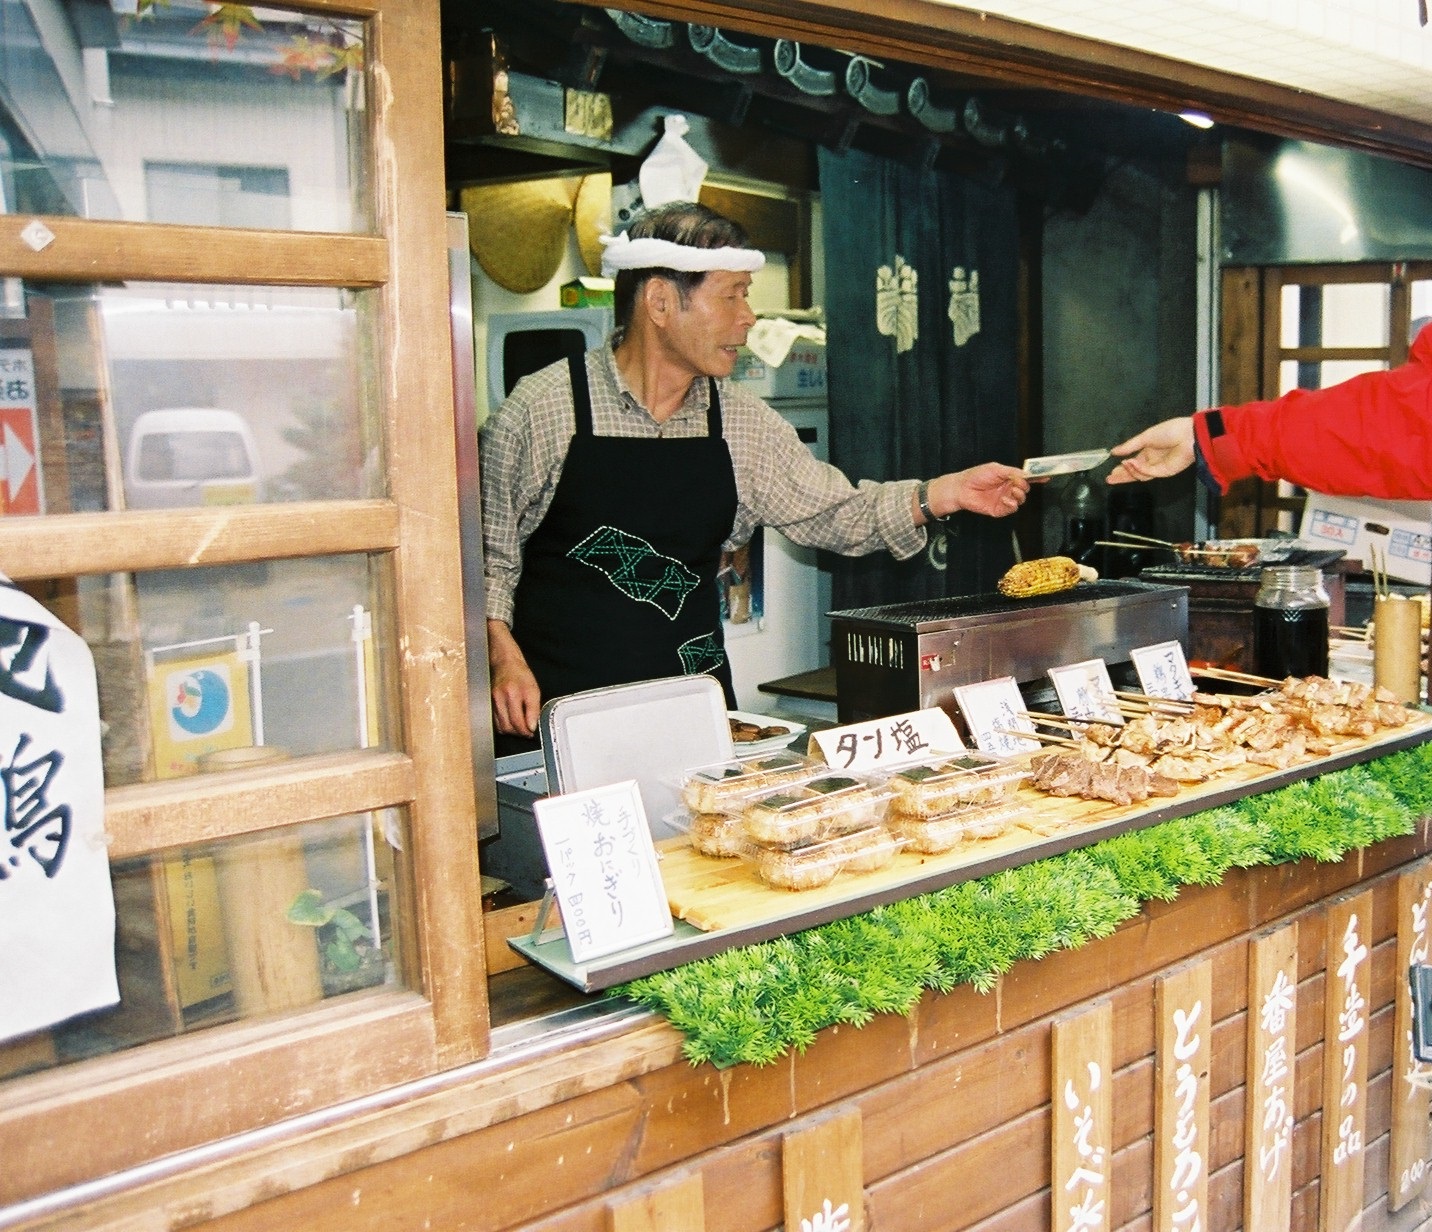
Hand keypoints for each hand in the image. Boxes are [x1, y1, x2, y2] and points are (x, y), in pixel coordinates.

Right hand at [487, 619, 541, 736]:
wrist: (504, 662)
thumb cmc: (519, 674)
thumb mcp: (534, 689)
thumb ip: (534, 709)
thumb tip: (532, 727)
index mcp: (513, 694)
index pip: (518, 723)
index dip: (526, 731)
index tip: (531, 731)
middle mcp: (500, 699)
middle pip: (508, 728)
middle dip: (519, 733)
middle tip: (527, 730)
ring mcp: (491, 702)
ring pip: (500, 727)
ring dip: (511, 731)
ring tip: (519, 726)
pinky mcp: (487, 704)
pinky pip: (494, 722)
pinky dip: (503, 725)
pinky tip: (510, 721)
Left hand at [925, 462, 1030, 519]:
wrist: (961, 488)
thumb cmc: (976, 476)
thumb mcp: (996, 469)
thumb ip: (1012, 472)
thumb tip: (1026, 474)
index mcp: (1008, 477)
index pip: (1025, 478)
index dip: (1036, 478)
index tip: (1046, 477)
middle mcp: (1008, 488)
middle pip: (1025, 489)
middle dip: (1024, 486)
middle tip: (1018, 484)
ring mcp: (1004, 499)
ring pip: (1020, 500)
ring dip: (1020, 495)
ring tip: (1012, 491)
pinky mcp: (999, 509)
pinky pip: (1012, 509)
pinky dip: (1012, 504)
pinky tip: (1006, 499)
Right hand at [1106, 417, 1195, 483]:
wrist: (1189, 434)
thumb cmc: (1170, 431)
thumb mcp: (1145, 436)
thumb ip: (1129, 446)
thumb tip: (1113, 451)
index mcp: (1148, 451)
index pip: (1133, 463)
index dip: (1122, 468)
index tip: (1111, 472)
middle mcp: (1153, 461)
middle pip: (1135, 472)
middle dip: (1122, 476)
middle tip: (1109, 479)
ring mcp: (1159, 468)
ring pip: (1140, 475)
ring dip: (1129, 472)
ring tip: (1120, 467)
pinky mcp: (1165, 472)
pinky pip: (1149, 473)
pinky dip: (1138, 469)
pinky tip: (1130, 462)